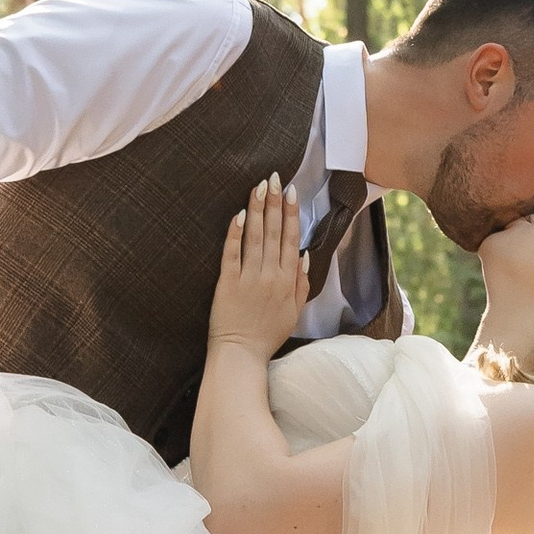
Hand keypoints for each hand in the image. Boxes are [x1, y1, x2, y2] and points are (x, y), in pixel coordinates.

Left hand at [208, 179, 306, 357]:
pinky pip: (231, 254)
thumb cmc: (267, 336)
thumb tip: (305, 254)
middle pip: (274, 232)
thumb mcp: (294, 312)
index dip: (291, 214)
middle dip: (274, 203)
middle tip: (273, 178)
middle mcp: (270, 276)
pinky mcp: (227, 283)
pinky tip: (238, 215)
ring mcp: (248, 278)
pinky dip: (235, 234)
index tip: (291, 192)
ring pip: (255, 238)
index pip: (291, 239)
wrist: (241, 355)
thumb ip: (302, 283)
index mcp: (288, 281)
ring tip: (258, 187)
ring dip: (257, 210)